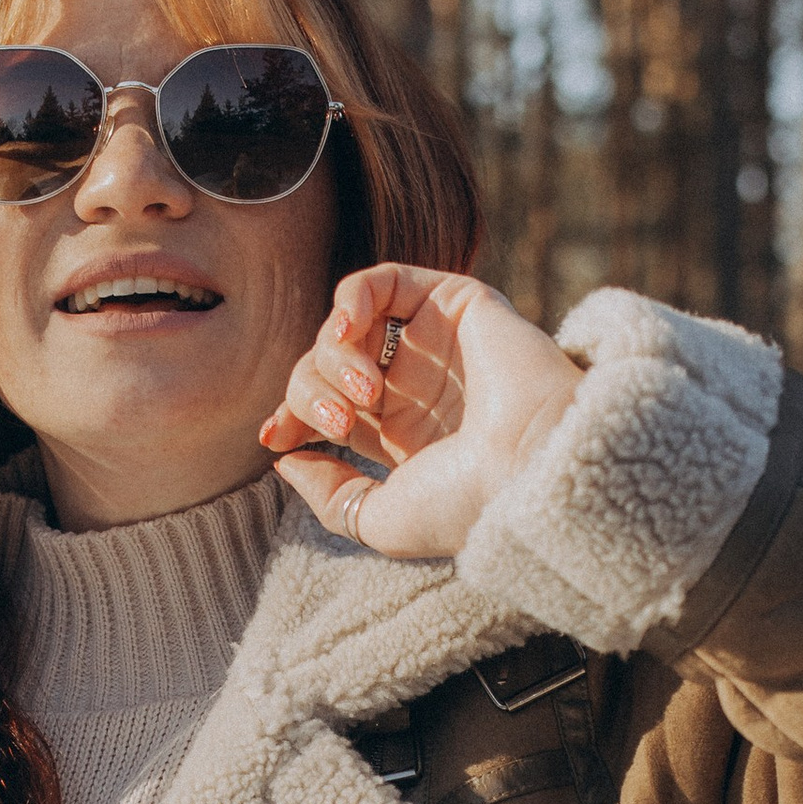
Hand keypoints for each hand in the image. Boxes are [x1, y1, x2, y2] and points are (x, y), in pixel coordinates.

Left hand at [259, 264, 581, 557]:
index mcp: (406, 439)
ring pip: (347, 328)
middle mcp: (420, 389)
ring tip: (363, 394)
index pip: (329, 410)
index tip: (274, 439)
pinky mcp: (457, 303)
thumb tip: (286, 459)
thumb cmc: (464, 506)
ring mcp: (437, 346)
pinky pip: (383, 281)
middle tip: (338, 424)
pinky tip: (348, 331)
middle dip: (311, 395)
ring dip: (333, 357)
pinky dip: (350, 300)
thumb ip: (329, 494)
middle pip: (326, 368)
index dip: (292, 416)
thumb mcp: (378, 521)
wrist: (528, 470)